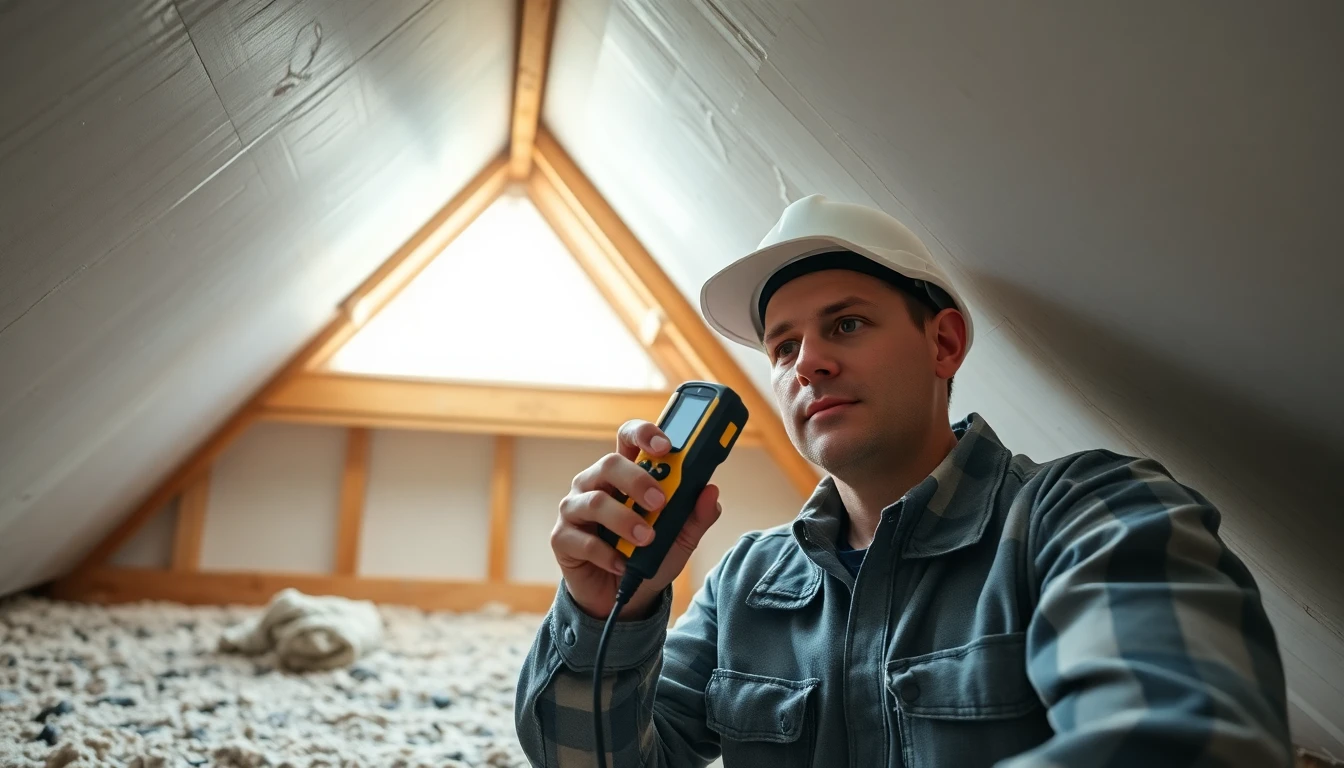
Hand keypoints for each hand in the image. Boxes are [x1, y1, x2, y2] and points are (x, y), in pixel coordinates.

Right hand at [552, 418, 721, 620]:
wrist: (622, 598)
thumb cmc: (648, 556)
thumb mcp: (680, 538)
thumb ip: (696, 515)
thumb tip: (711, 491)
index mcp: (624, 474)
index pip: (628, 438)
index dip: (644, 434)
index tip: (665, 446)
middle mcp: (595, 483)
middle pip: (609, 464)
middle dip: (637, 480)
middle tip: (660, 501)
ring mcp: (575, 509)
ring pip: (594, 501)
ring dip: (624, 520)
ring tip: (646, 539)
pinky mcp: (562, 538)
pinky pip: (583, 539)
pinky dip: (607, 554)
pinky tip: (622, 564)